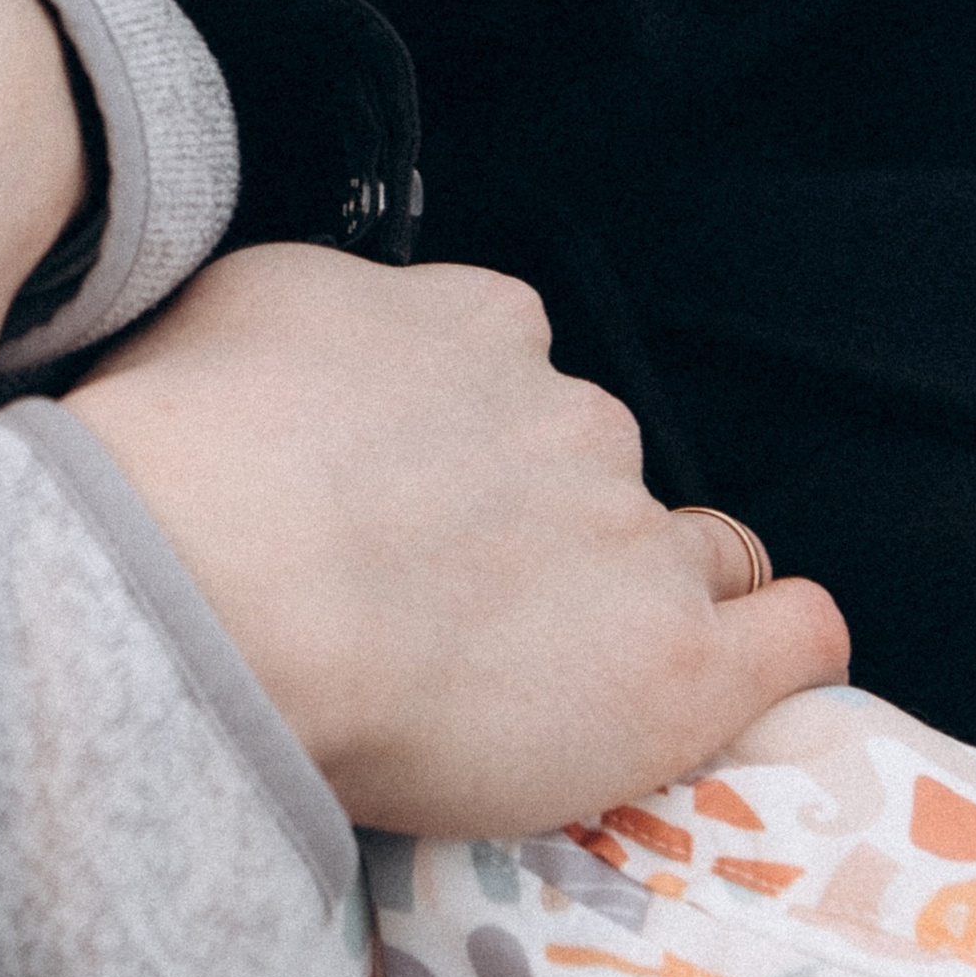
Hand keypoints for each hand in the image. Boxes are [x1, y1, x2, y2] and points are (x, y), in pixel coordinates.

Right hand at [65, 249, 848, 837]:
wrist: (209, 590)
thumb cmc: (183, 458)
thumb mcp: (227, 311)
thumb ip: (316, 319)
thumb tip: (314, 347)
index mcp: (474, 323)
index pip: (519, 362)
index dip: (480, 432)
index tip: (430, 489)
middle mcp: (568, 412)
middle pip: (600, 460)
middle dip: (554, 518)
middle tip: (462, 598)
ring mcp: (632, 535)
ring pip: (699, 551)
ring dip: (657, 591)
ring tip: (582, 661)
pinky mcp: (678, 663)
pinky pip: (792, 634)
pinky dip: (785, 644)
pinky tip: (763, 664)